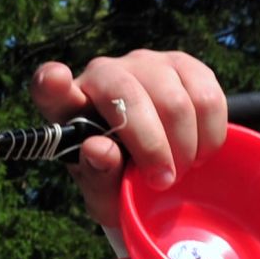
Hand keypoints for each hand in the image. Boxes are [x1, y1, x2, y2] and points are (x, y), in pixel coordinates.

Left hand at [31, 50, 227, 227]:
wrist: (156, 174)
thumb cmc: (119, 182)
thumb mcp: (104, 195)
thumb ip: (97, 176)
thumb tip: (99, 148)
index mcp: (67, 107)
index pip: (51, 89)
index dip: (52, 83)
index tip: (53, 80)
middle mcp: (103, 74)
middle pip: (128, 98)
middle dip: (152, 147)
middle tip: (162, 181)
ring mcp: (143, 63)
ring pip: (173, 100)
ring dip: (183, 146)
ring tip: (179, 170)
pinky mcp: (182, 63)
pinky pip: (206, 96)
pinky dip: (208, 134)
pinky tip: (199, 152)